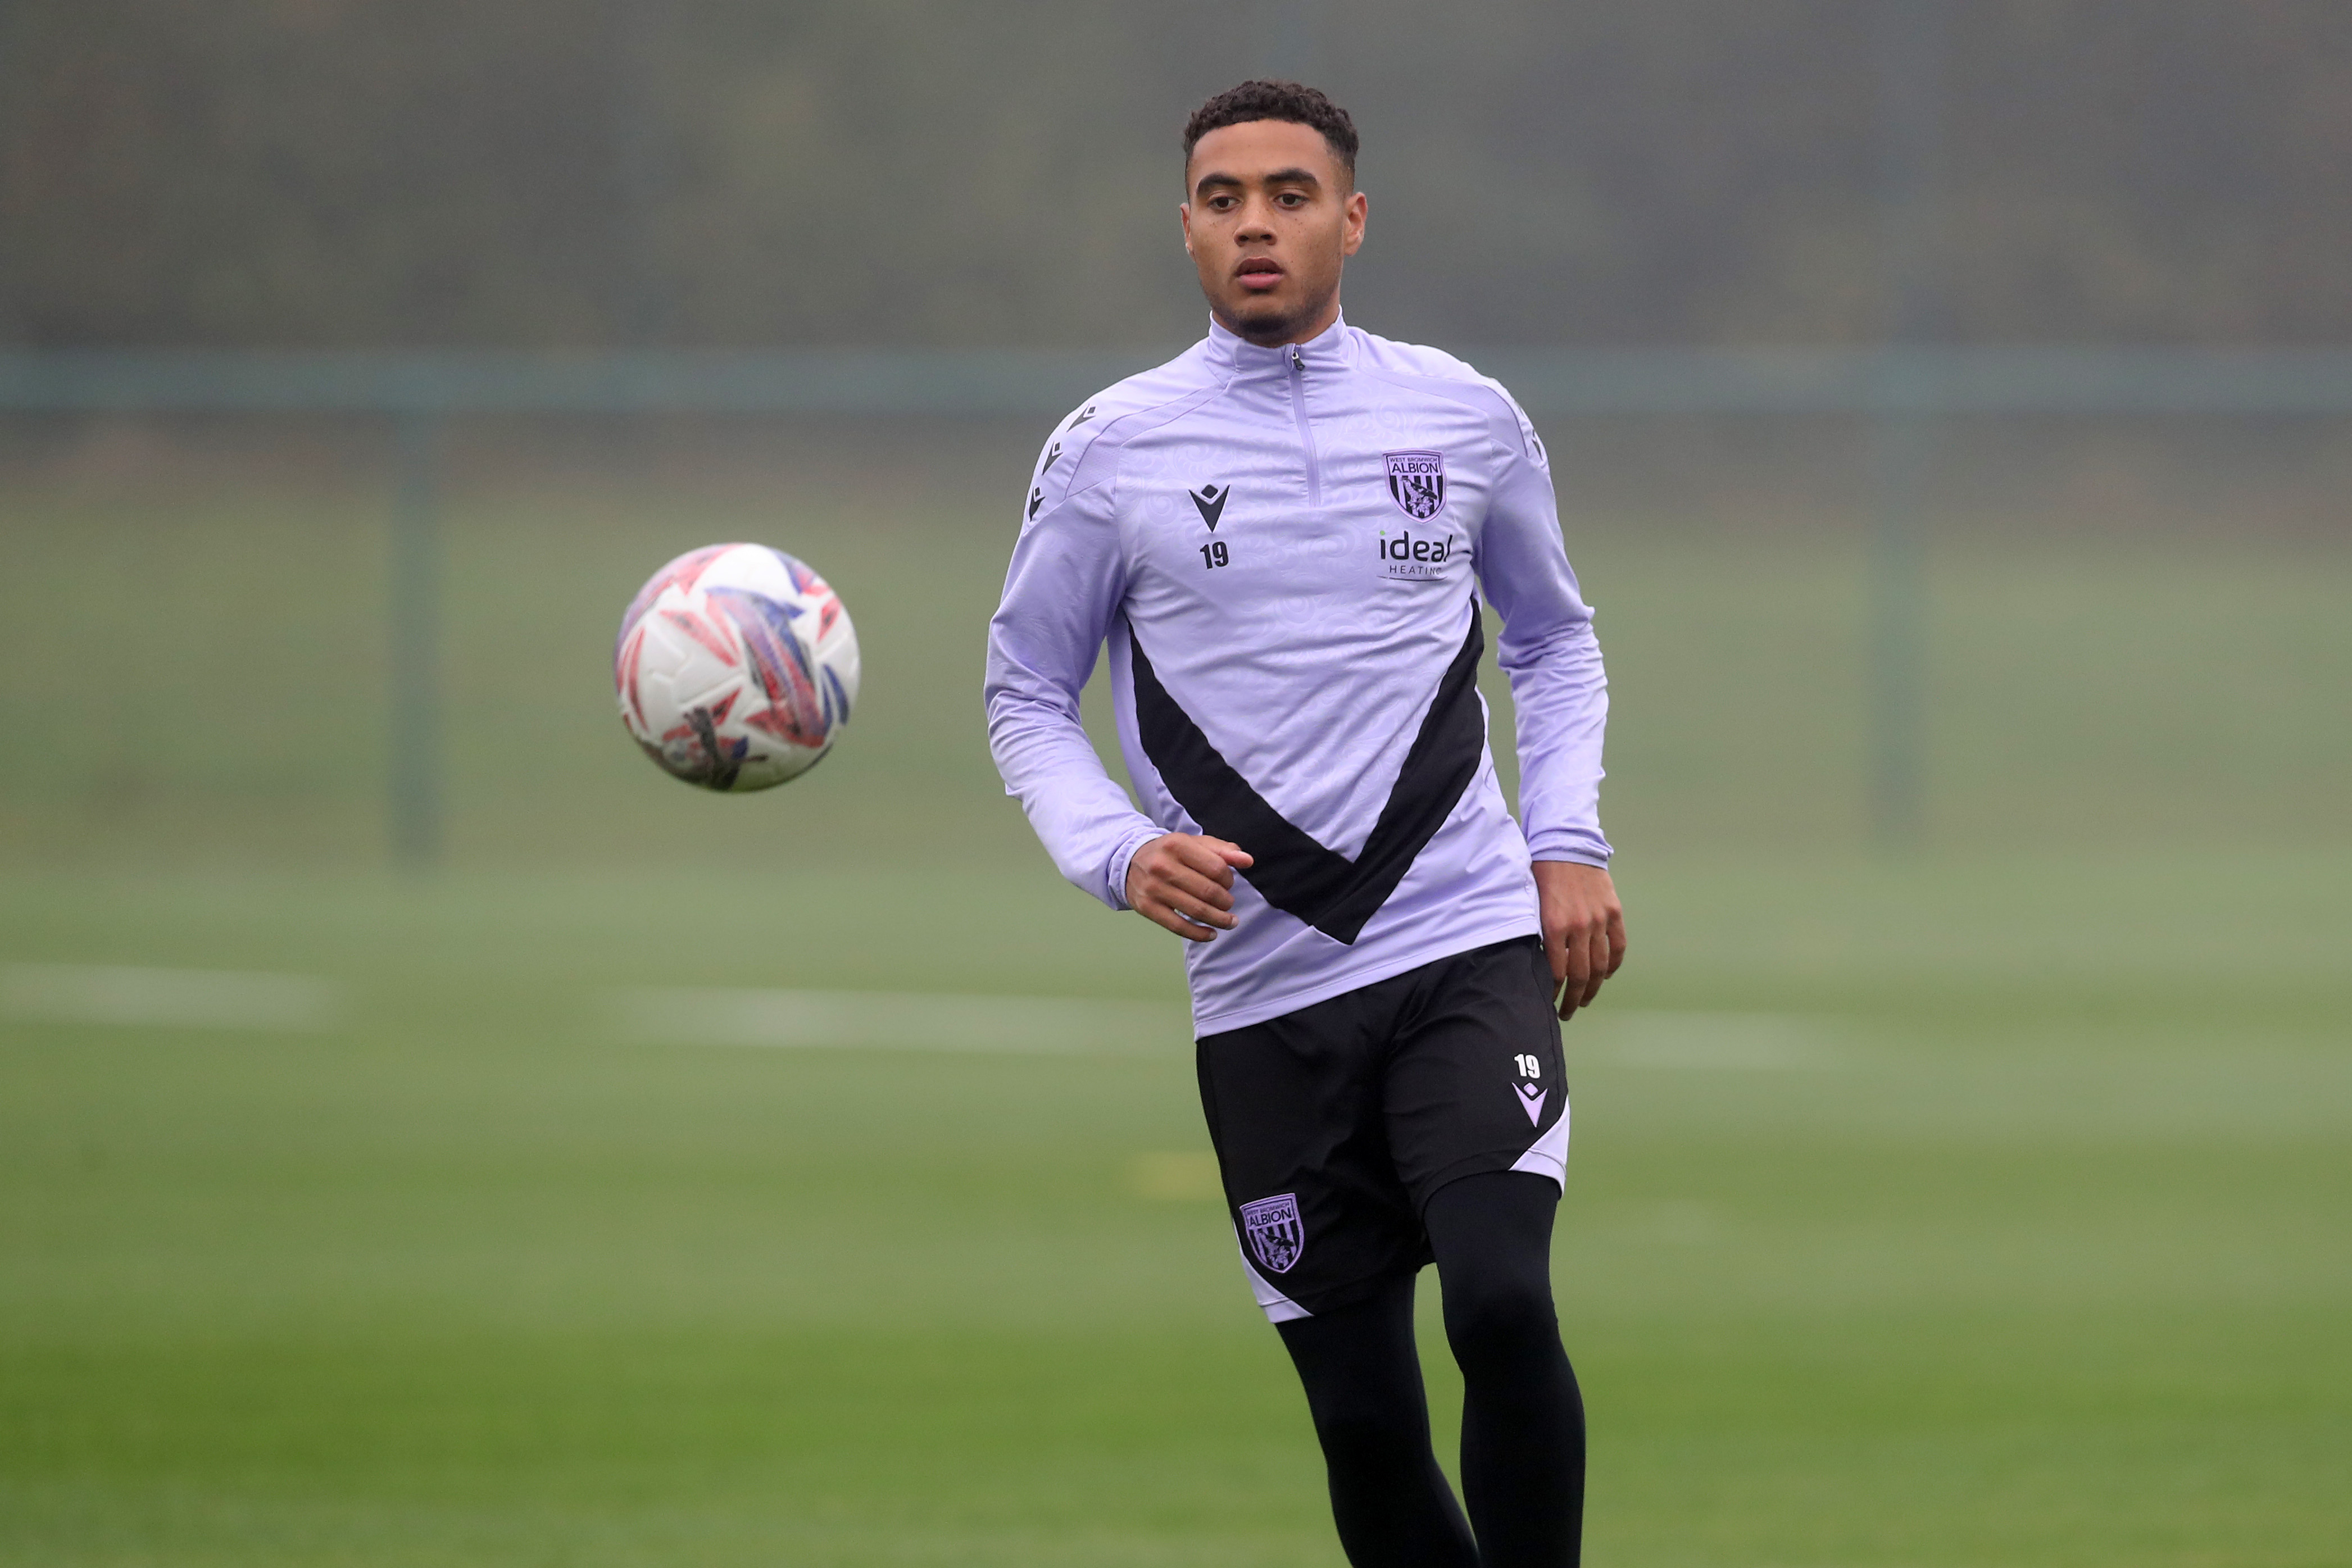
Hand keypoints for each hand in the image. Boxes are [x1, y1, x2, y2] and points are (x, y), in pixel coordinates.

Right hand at [1126, 834, 1253, 941]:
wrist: (1129, 862)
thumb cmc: (1170, 853)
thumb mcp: (1193, 844)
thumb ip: (1222, 850)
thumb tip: (1247, 861)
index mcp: (1177, 845)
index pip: (1216, 868)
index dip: (1229, 879)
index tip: (1229, 884)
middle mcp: (1163, 866)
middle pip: (1208, 891)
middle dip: (1226, 901)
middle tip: (1228, 903)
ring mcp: (1154, 889)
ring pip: (1196, 910)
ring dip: (1219, 920)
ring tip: (1230, 922)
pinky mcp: (1147, 908)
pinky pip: (1178, 927)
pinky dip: (1199, 934)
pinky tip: (1211, 934)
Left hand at [1534, 861, 1625, 1020]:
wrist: (1566, 844)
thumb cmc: (1541, 874)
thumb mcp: (1531, 904)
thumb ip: (1537, 933)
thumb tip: (1535, 964)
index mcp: (1554, 926)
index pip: (1556, 972)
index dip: (1552, 992)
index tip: (1547, 1002)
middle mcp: (1579, 927)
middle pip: (1581, 975)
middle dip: (1572, 999)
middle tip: (1565, 1012)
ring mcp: (1600, 920)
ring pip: (1601, 966)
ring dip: (1593, 988)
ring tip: (1584, 1000)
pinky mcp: (1614, 912)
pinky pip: (1617, 947)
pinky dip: (1613, 965)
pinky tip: (1606, 976)